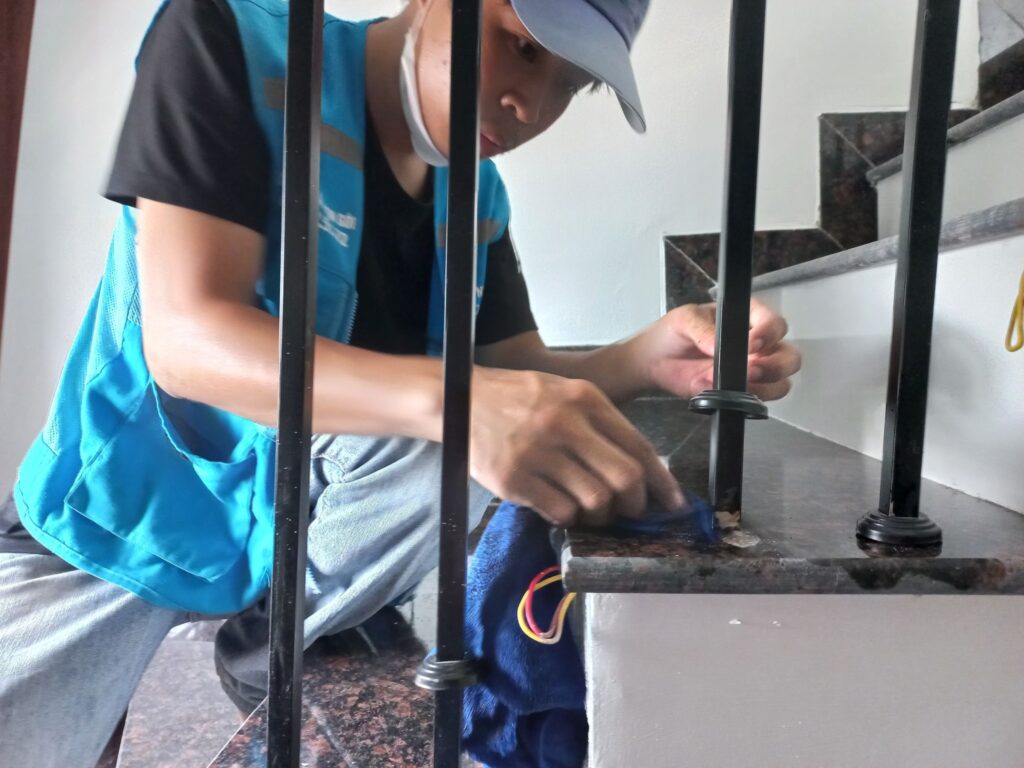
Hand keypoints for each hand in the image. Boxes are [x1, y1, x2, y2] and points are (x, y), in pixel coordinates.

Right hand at [469, 367, 683, 527]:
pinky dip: (570, 517)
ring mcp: (538, 453)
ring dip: (601, 515)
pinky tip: (563, 507)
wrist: (459, 401)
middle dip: (635, 504)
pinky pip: (561, 512)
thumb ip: (601, 424)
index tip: (673, 502)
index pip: (638, 446)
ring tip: (592, 511)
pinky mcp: (514, 480)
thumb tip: (644, 469)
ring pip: (595, 501)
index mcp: (585, 398)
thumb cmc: (519, 399)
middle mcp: (564, 423)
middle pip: (624, 478)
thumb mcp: (564, 393)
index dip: (662, 481)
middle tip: (629, 511)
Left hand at [635, 299, 800, 400]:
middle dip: (777, 365)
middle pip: (789, 355)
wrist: (653, 362)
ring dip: (768, 385)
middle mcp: (758, 344)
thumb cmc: (672, 333)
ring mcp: (753, 371)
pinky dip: (751, 398)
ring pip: (782, 381)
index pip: (774, 323)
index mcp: (748, 318)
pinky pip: (761, 399)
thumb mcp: (684, 320)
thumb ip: (703, 330)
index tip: (752, 344)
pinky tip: (731, 394)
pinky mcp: (742, 392)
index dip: (770, 333)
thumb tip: (720, 347)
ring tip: (743, 385)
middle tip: (752, 370)